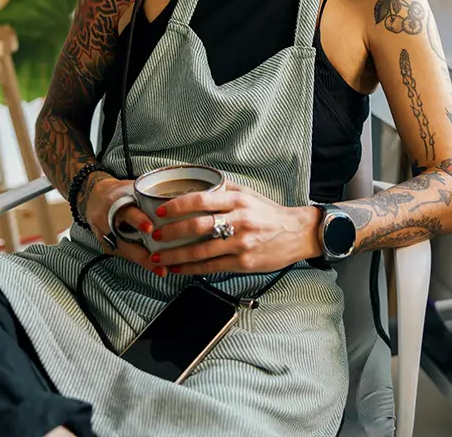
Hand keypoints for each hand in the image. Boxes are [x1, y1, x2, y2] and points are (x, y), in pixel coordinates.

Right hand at [83, 176, 165, 277]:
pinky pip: (126, 255)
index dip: (137, 220)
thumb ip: (151, 195)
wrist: (95, 199)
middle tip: (161, 263)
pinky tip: (157, 267)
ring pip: (126, 252)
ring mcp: (106, 237)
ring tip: (162, 269)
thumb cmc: (120, 192)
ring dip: (146, 262)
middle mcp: (108, 221)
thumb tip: (180, 199)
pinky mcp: (108, 247)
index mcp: (115, 202)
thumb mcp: (132, 188)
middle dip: (143, 254)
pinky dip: (141, 261)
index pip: (126, 211)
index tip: (149, 228)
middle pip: (124, 241)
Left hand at [148, 182, 321, 275]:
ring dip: (176, 255)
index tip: (161, 211)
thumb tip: (195, 182)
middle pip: (197, 226)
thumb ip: (223, 188)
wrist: (297, 233)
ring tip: (159, 257)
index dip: (177, 205)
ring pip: (201, 251)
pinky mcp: (243, 262)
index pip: (201, 200)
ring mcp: (241, 244)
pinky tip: (178, 269)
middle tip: (154, 234)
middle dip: (171, 232)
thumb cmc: (269, 213)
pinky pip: (211, 267)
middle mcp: (239, 221)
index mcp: (238, 200)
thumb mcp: (248, 193)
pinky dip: (191, 269)